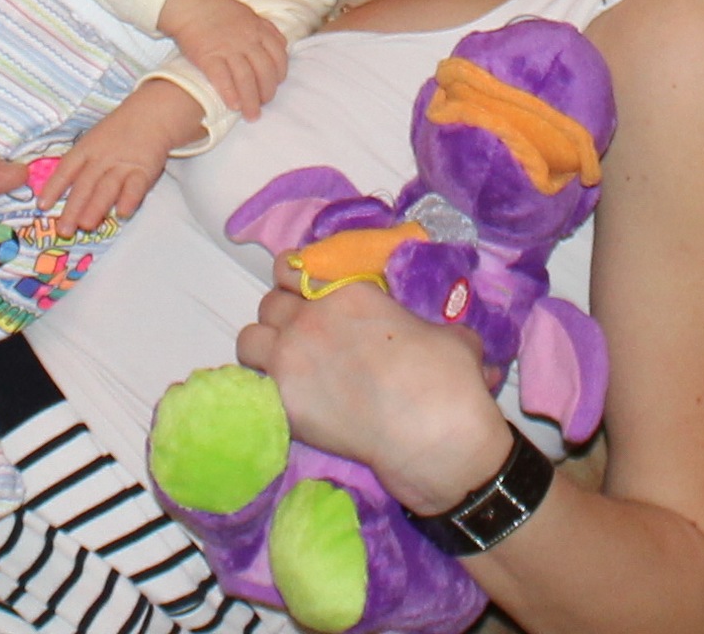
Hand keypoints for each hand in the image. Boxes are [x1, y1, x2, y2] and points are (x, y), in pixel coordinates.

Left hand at [37, 79, 204, 235]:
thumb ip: (78, 166)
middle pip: (85, 184)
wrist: (149, 115)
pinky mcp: (144, 170)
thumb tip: (54, 193)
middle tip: (63, 230)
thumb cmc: (115, 134)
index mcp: (85, 150)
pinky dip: (130, 198)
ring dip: (96, 206)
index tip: (42, 205)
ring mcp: (122, 165)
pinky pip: (136, 185)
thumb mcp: (92, 142)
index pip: (66, 169)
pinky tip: (123, 212)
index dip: (54, 187)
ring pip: (107, 187)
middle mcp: (101, 159)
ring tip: (86, 225)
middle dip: (73, 208)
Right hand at [159, 0, 287, 119]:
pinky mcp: (208, 56)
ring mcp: (227, 48)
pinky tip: (233, 106)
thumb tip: (282, 45)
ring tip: (252, 115)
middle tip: (263, 104)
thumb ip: (267, 29)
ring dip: (251, 101)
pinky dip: (230, 94)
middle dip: (267, 93)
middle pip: (265, 71)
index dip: (280, 74)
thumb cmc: (220, 11)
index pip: (279, 56)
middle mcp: (246, 40)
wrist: (191, 5)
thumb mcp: (249, 14)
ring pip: (246, 79)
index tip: (275, 84)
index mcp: (258, 29)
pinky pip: (222, 79)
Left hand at [235, 258, 509, 516]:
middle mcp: (312, 316)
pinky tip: (285, 403)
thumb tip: (455, 346)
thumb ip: (431, 331)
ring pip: (249, 339)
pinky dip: (263, 390)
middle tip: (302, 339)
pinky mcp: (284, 398)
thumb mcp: (449, 336)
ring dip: (263, 350)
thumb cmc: (447, 380)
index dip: (294, 282)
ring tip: (285, 370)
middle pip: (270, 303)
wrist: (432, 434)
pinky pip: (252, 385)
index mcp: (348, 292)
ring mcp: (293, 355)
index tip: (303, 297)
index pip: (292, 268)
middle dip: (281, 318)